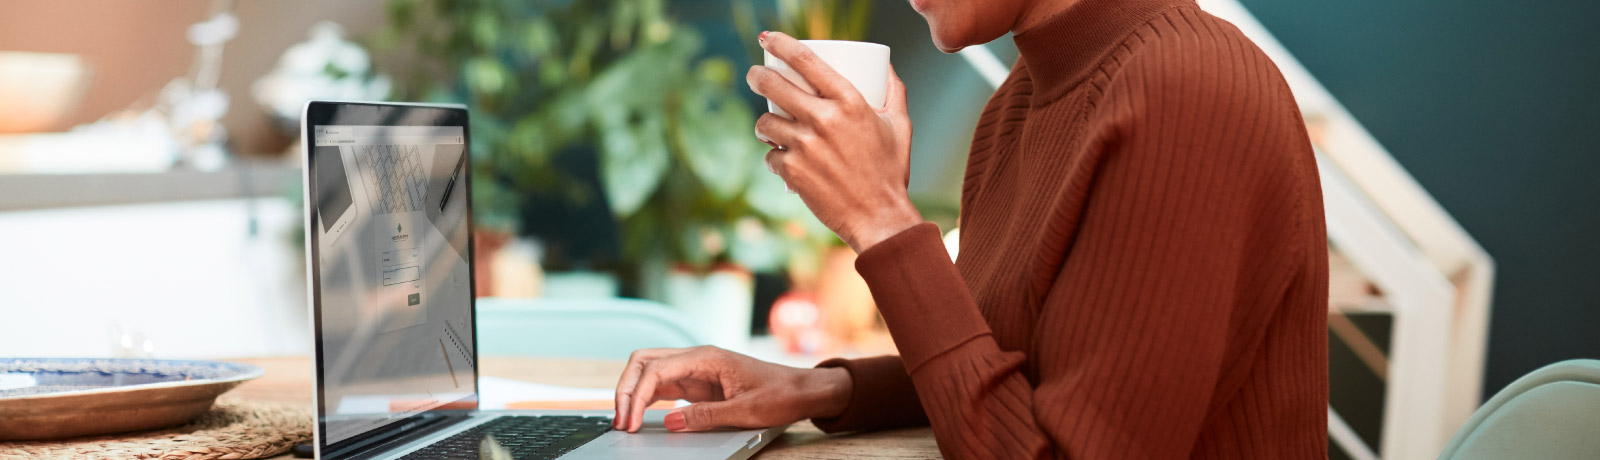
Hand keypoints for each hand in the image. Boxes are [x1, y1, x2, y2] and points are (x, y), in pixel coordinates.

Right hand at [612, 346, 851, 432]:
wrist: (801, 390)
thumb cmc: (780, 394)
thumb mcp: (745, 412)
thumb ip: (706, 416)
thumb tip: (670, 422)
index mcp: (707, 358)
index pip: (656, 368)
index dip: (636, 394)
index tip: (629, 421)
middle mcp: (697, 358)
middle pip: (645, 362)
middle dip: (626, 387)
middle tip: (619, 419)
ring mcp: (696, 369)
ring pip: (650, 372)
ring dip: (633, 393)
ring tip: (624, 420)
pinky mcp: (698, 382)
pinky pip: (663, 384)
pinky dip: (646, 398)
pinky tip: (639, 415)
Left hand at [748, 31, 921, 251]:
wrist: (880, 217)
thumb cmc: (890, 171)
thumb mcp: (899, 125)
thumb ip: (894, 91)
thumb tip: (885, 65)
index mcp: (849, 101)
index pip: (805, 60)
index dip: (781, 43)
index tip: (768, 39)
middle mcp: (824, 119)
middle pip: (773, 84)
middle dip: (757, 76)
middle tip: (755, 77)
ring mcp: (805, 145)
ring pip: (764, 122)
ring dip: (763, 124)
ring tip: (769, 128)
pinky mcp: (792, 171)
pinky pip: (770, 156)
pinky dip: (774, 158)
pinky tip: (782, 161)